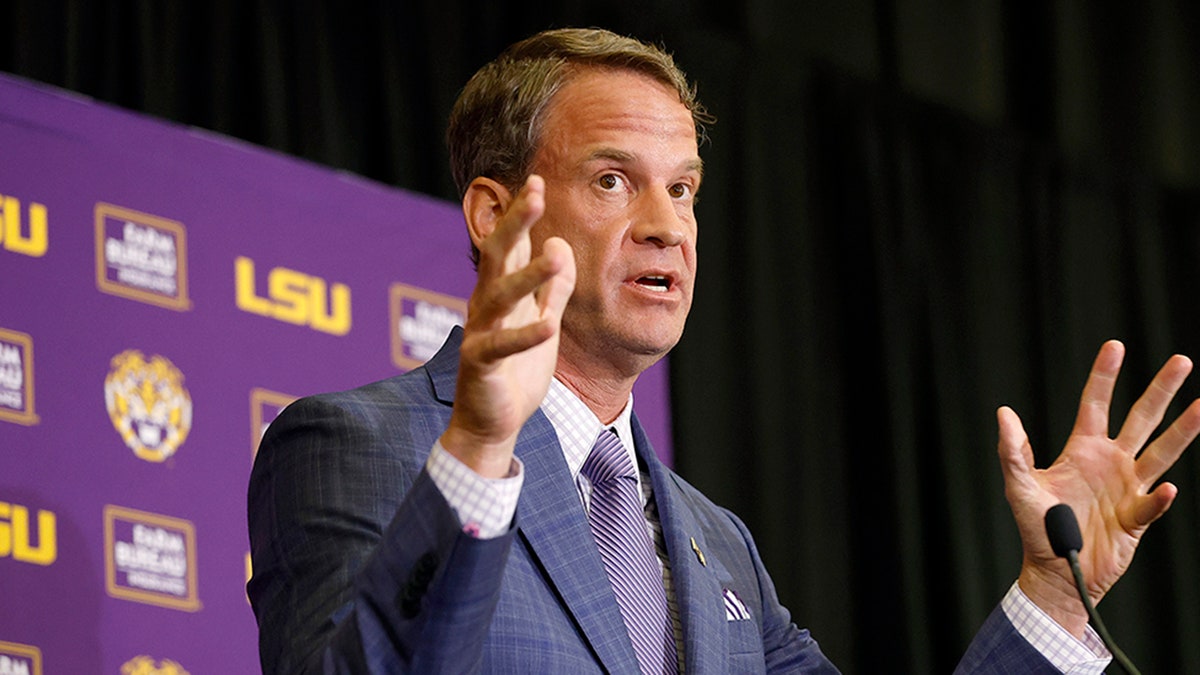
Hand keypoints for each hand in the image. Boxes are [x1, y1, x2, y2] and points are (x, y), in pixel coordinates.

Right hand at [441, 175, 575, 476]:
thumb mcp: (541, 320)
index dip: (522, 213)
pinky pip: (500, 346)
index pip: (511, 244)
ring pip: (500, 296)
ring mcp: (480, 333)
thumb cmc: (516, 370)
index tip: (537, 180)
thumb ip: (551, 288)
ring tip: (556, 256)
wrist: (492, 422)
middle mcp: (486, 305)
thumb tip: (560, 246)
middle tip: (535, 193)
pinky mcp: (480, 364)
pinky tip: (548, 325)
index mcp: (501, 292)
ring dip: (528, 274)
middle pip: (497, 255)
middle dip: (516, 223)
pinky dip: (525, 335)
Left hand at [997, 340, 1199, 635]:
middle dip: (1161, 390)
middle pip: (1142, 418)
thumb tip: (1004, 413)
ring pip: (1162, 453)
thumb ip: (1013, 451)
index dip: (1104, 376)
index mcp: (1082, 449)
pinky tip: (1167, 490)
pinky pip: (1152, 504)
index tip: (1115, 346)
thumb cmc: (1036, 528)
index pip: (1096, 404)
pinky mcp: (1137, 517)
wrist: (1055, 570)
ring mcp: (1128, 488)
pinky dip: (1160, 499)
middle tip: (1182, 361)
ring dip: (1182, 431)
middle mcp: (1111, 462)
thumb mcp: (1019, 485)